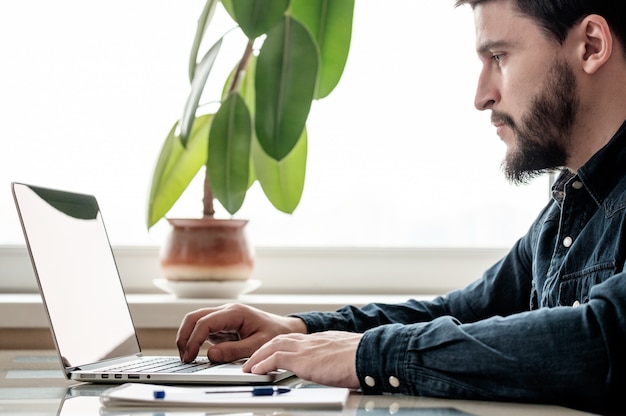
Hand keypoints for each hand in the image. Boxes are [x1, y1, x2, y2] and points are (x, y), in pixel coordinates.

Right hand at [176, 303, 306, 362]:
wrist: (285, 329)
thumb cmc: (275, 334)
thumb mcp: (258, 345)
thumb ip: (234, 351)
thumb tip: (210, 355)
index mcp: (234, 312)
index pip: (205, 322)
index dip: (193, 340)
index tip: (189, 356)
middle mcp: (226, 311)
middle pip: (194, 317)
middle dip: (184, 336)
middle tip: (183, 357)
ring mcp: (223, 317)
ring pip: (196, 321)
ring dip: (188, 337)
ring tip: (187, 357)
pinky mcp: (222, 325)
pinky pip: (203, 329)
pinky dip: (195, 340)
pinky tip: (195, 354)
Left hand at [242, 331, 361, 388]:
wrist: (369, 355)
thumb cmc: (364, 358)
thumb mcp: (348, 356)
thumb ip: (339, 359)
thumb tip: (342, 369)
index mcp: (322, 339)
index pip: (296, 339)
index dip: (282, 346)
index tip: (274, 352)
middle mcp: (312, 340)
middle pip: (280, 339)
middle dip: (265, 349)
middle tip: (254, 359)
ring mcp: (306, 348)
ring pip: (273, 346)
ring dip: (258, 356)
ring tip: (249, 366)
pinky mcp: (302, 359)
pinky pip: (275, 359)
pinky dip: (263, 364)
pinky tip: (256, 371)